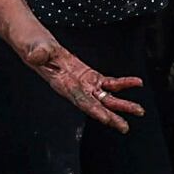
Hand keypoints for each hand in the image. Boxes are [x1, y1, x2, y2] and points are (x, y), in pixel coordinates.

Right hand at [28, 44, 147, 130]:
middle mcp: (76, 89)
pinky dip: (123, 84)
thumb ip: (37, 54)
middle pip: (96, 105)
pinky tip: (136, 83)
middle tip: (124, 127)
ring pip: (106, 97)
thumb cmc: (34, 48)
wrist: (37, 46)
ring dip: (122, 104)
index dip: (93, 109)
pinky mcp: (90, 76)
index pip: (80, 100)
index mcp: (63, 85)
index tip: (106, 119)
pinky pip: (109, 82)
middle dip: (111, 116)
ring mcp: (84, 84)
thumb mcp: (34, 49)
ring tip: (139, 111)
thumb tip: (37, 55)